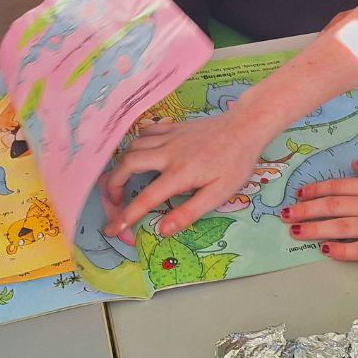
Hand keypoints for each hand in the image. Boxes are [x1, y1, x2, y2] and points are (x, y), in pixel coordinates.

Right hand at [103, 115, 269, 237]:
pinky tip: (141, 155)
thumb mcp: (219, 193)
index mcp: (180, 173)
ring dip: (123, 165)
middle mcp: (168, 153)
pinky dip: (136, 144)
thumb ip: (189, 212)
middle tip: (115, 202)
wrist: (245, 127)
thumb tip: (163, 230)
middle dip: (113, 185)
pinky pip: (145, 132)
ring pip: (133, 146)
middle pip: (127, 164)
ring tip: (125, 181)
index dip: (126, 216)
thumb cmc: (235, 163)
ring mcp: (169, 136)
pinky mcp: (172, 127)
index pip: (145, 198)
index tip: (113, 229)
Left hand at [281, 160, 357, 260]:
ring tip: (297, 232)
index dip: (316, 190)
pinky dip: (343, 250)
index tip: (298, 194)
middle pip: (334, 205)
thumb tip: (354, 165)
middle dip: (307, 210)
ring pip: (342, 226)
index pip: (338, 187)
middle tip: (286, 215)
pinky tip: (326, 250)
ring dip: (316, 229)